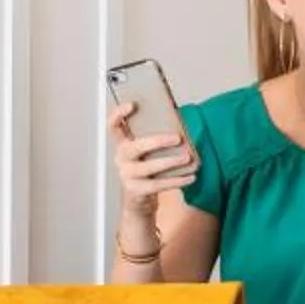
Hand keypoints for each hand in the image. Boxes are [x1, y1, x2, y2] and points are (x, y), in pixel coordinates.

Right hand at [106, 99, 195, 219]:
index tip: (132, 104)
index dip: (119, 114)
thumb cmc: (147, 168)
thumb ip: (155, 138)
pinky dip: (177, 181)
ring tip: (187, 157)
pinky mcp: (136, 190)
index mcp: (123, 144)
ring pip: (149, 167)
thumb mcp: (147, 152)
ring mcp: (127, 175)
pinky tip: (190, 177)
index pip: (114, 126)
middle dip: (158, 141)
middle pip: (136, 147)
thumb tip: (179, 124)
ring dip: (171, 162)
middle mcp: (121, 158)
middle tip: (178, 138)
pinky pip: (158, 185)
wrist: (138, 198)